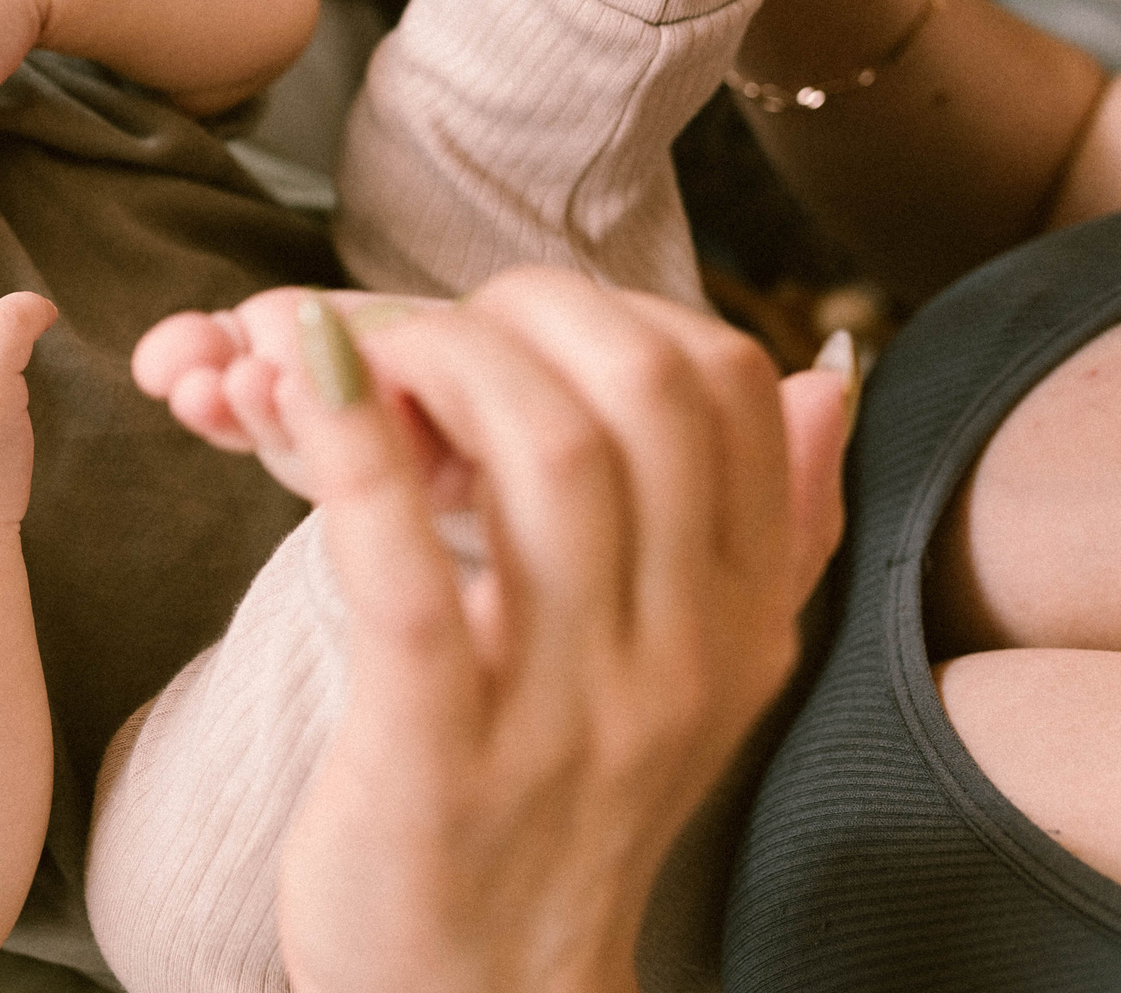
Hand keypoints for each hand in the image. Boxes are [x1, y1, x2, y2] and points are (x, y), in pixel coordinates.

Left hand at [144, 272, 850, 992]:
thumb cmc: (556, 810)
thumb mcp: (693, 679)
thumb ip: (770, 531)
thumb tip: (822, 381)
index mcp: (738, 622)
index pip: (725, 386)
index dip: (606, 308)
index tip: (505, 327)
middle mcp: (678, 658)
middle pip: (642, 392)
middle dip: (517, 314)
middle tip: (420, 333)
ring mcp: (568, 710)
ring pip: (547, 454)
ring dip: (430, 358)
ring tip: (346, 354)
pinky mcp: (441, 753)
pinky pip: (409, 568)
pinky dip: (351, 448)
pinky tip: (299, 379)